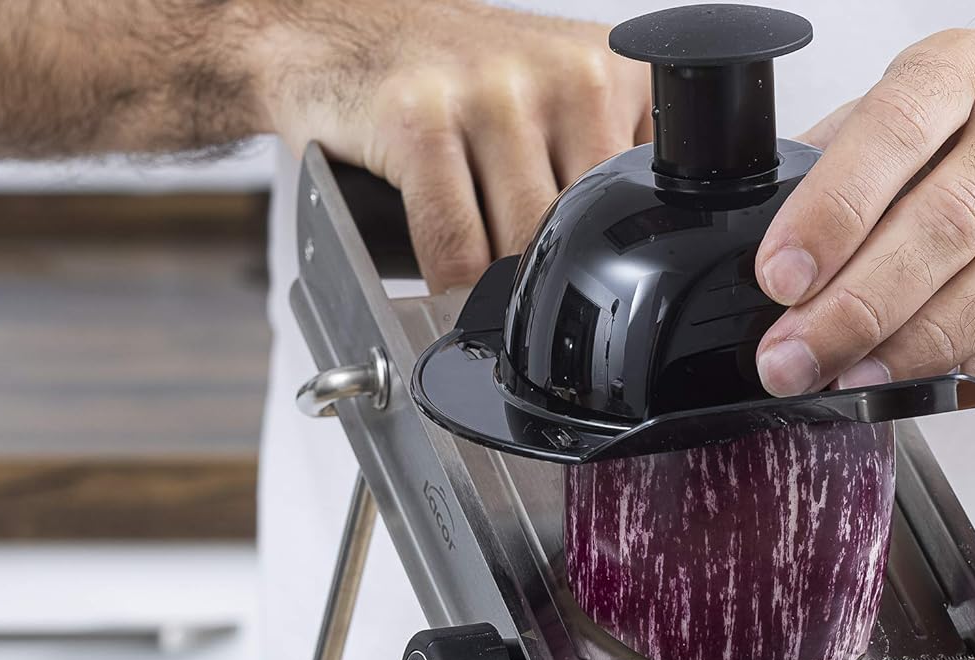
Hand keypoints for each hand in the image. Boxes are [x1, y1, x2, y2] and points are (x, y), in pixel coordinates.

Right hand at [251, 1, 650, 289]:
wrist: (330, 35)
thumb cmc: (450, 84)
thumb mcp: (556, 108)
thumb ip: (605, 170)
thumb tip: (644, 272)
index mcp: (614, 72)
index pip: (641, 207)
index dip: (609, 264)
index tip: (585, 291)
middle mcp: (566, 73)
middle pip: (584, 237)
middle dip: (547, 285)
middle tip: (523, 308)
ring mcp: (494, 91)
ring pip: (525, 251)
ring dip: (498, 294)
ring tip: (483, 300)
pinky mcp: (422, 118)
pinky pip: (458, 249)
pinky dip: (450, 288)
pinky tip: (445, 290)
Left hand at [753, 5, 974, 391]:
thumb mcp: (946, 85)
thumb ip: (860, 146)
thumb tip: (771, 218)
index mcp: (971, 73)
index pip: (893, 132)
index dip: (830, 211)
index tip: (779, 278)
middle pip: (942, 225)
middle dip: (854, 307)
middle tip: (793, 361)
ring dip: (917, 345)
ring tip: (854, 378)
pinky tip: (947, 371)